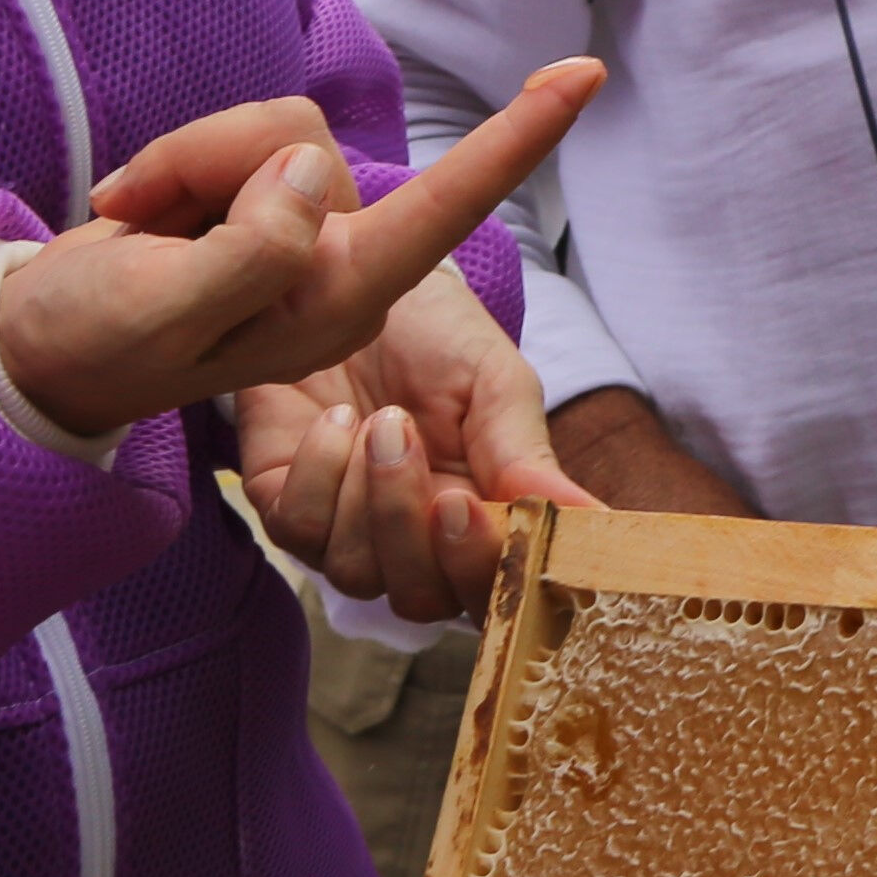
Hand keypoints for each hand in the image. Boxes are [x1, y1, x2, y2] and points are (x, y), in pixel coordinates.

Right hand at [0, 62, 600, 445]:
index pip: (440, 213)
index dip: (514, 142)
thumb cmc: (94, 343)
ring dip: (185, 162)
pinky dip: (173, 163)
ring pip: (271, 127)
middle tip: (135, 221)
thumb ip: (248, 251)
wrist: (37, 347)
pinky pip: (236, 131)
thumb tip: (313, 172)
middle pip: (305, 142)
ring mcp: (301, 231)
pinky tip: (139, 216)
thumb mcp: (161, 311)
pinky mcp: (264, 199)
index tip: (586, 73)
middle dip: (208, 158)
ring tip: (137, 226)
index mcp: (336, 302)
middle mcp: (336, 263)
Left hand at [234, 260, 593, 621]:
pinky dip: (318, 474)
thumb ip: (527, 454)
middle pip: (419, 598)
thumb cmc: (442, 337)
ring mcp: (345, 533)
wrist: (360, 278)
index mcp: (480, 523)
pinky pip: (299, 529)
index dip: (479, 566)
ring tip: (380, 416)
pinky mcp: (285, 506)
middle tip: (405, 435)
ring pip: (355, 572)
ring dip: (368, 494)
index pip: (491, 590)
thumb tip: (592, 519)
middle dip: (407, 526)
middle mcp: (413, 545)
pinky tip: (335, 419)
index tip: (463, 502)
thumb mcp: (496, 383)